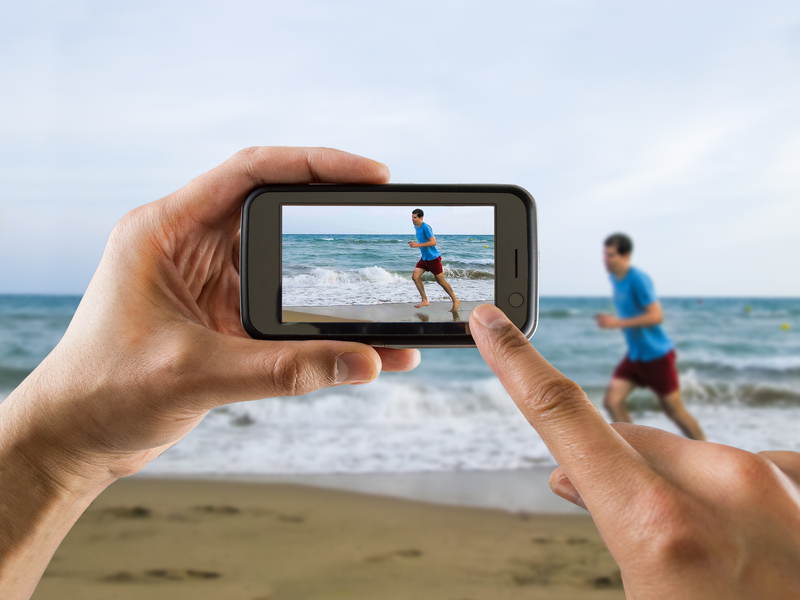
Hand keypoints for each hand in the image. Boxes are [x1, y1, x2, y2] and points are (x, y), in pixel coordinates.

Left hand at [2, 146, 419, 487]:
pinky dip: (320, 324)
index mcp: (166, 230)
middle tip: (386, 214)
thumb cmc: (104, 391)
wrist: (74, 437)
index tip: (370, 174)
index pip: (251, 172)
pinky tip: (358, 345)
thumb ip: (285, 370)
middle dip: (334, 211)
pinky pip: (284, 309)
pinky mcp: (222, 317)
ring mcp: (209, 281)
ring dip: (331, 279)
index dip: (315, 165)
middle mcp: (189, 245)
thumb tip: (366, 361)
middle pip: (276, 208)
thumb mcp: (196, 374)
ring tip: (383, 290)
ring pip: (286, 263)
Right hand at [470, 304, 799, 598]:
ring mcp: (781, 485)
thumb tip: (577, 481)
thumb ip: (615, 529)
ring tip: (697, 555)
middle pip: (631, 445)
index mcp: (663, 530)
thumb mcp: (649, 592)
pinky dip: (730, 495)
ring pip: (691, 458)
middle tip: (608, 520)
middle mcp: (727, 489)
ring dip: (674, 488)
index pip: (564, 418)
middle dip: (613, 473)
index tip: (491, 322)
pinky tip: (746, 540)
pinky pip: (747, 470)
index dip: (517, 362)